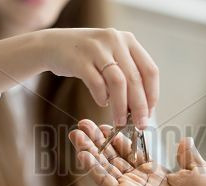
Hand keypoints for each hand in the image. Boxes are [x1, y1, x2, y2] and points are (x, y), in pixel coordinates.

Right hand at [41, 28, 158, 128]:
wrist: (53, 45)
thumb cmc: (87, 57)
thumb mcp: (112, 56)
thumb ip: (127, 74)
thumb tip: (142, 108)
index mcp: (128, 40)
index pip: (150, 71)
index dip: (152, 95)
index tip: (149, 113)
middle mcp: (115, 40)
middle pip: (135, 79)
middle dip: (139, 107)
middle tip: (140, 124)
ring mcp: (97, 48)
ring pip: (118, 83)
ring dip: (121, 106)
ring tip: (120, 121)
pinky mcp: (79, 59)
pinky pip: (97, 84)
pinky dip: (102, 97)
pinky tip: (102, 103)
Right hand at [69, 119, 205, 185]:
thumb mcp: (199, 170)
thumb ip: (188, 155)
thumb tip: (184, 139)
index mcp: (156, 174)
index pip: (130, 153)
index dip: (117, 140)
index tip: (104, 125)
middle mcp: (140, 181)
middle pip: (113, 158)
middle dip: (98, 141)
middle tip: (83, 125)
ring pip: (104, 168)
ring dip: (89, 151)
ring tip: (76, 133)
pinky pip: (105, 181)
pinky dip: (93, 167)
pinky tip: (82, 153)